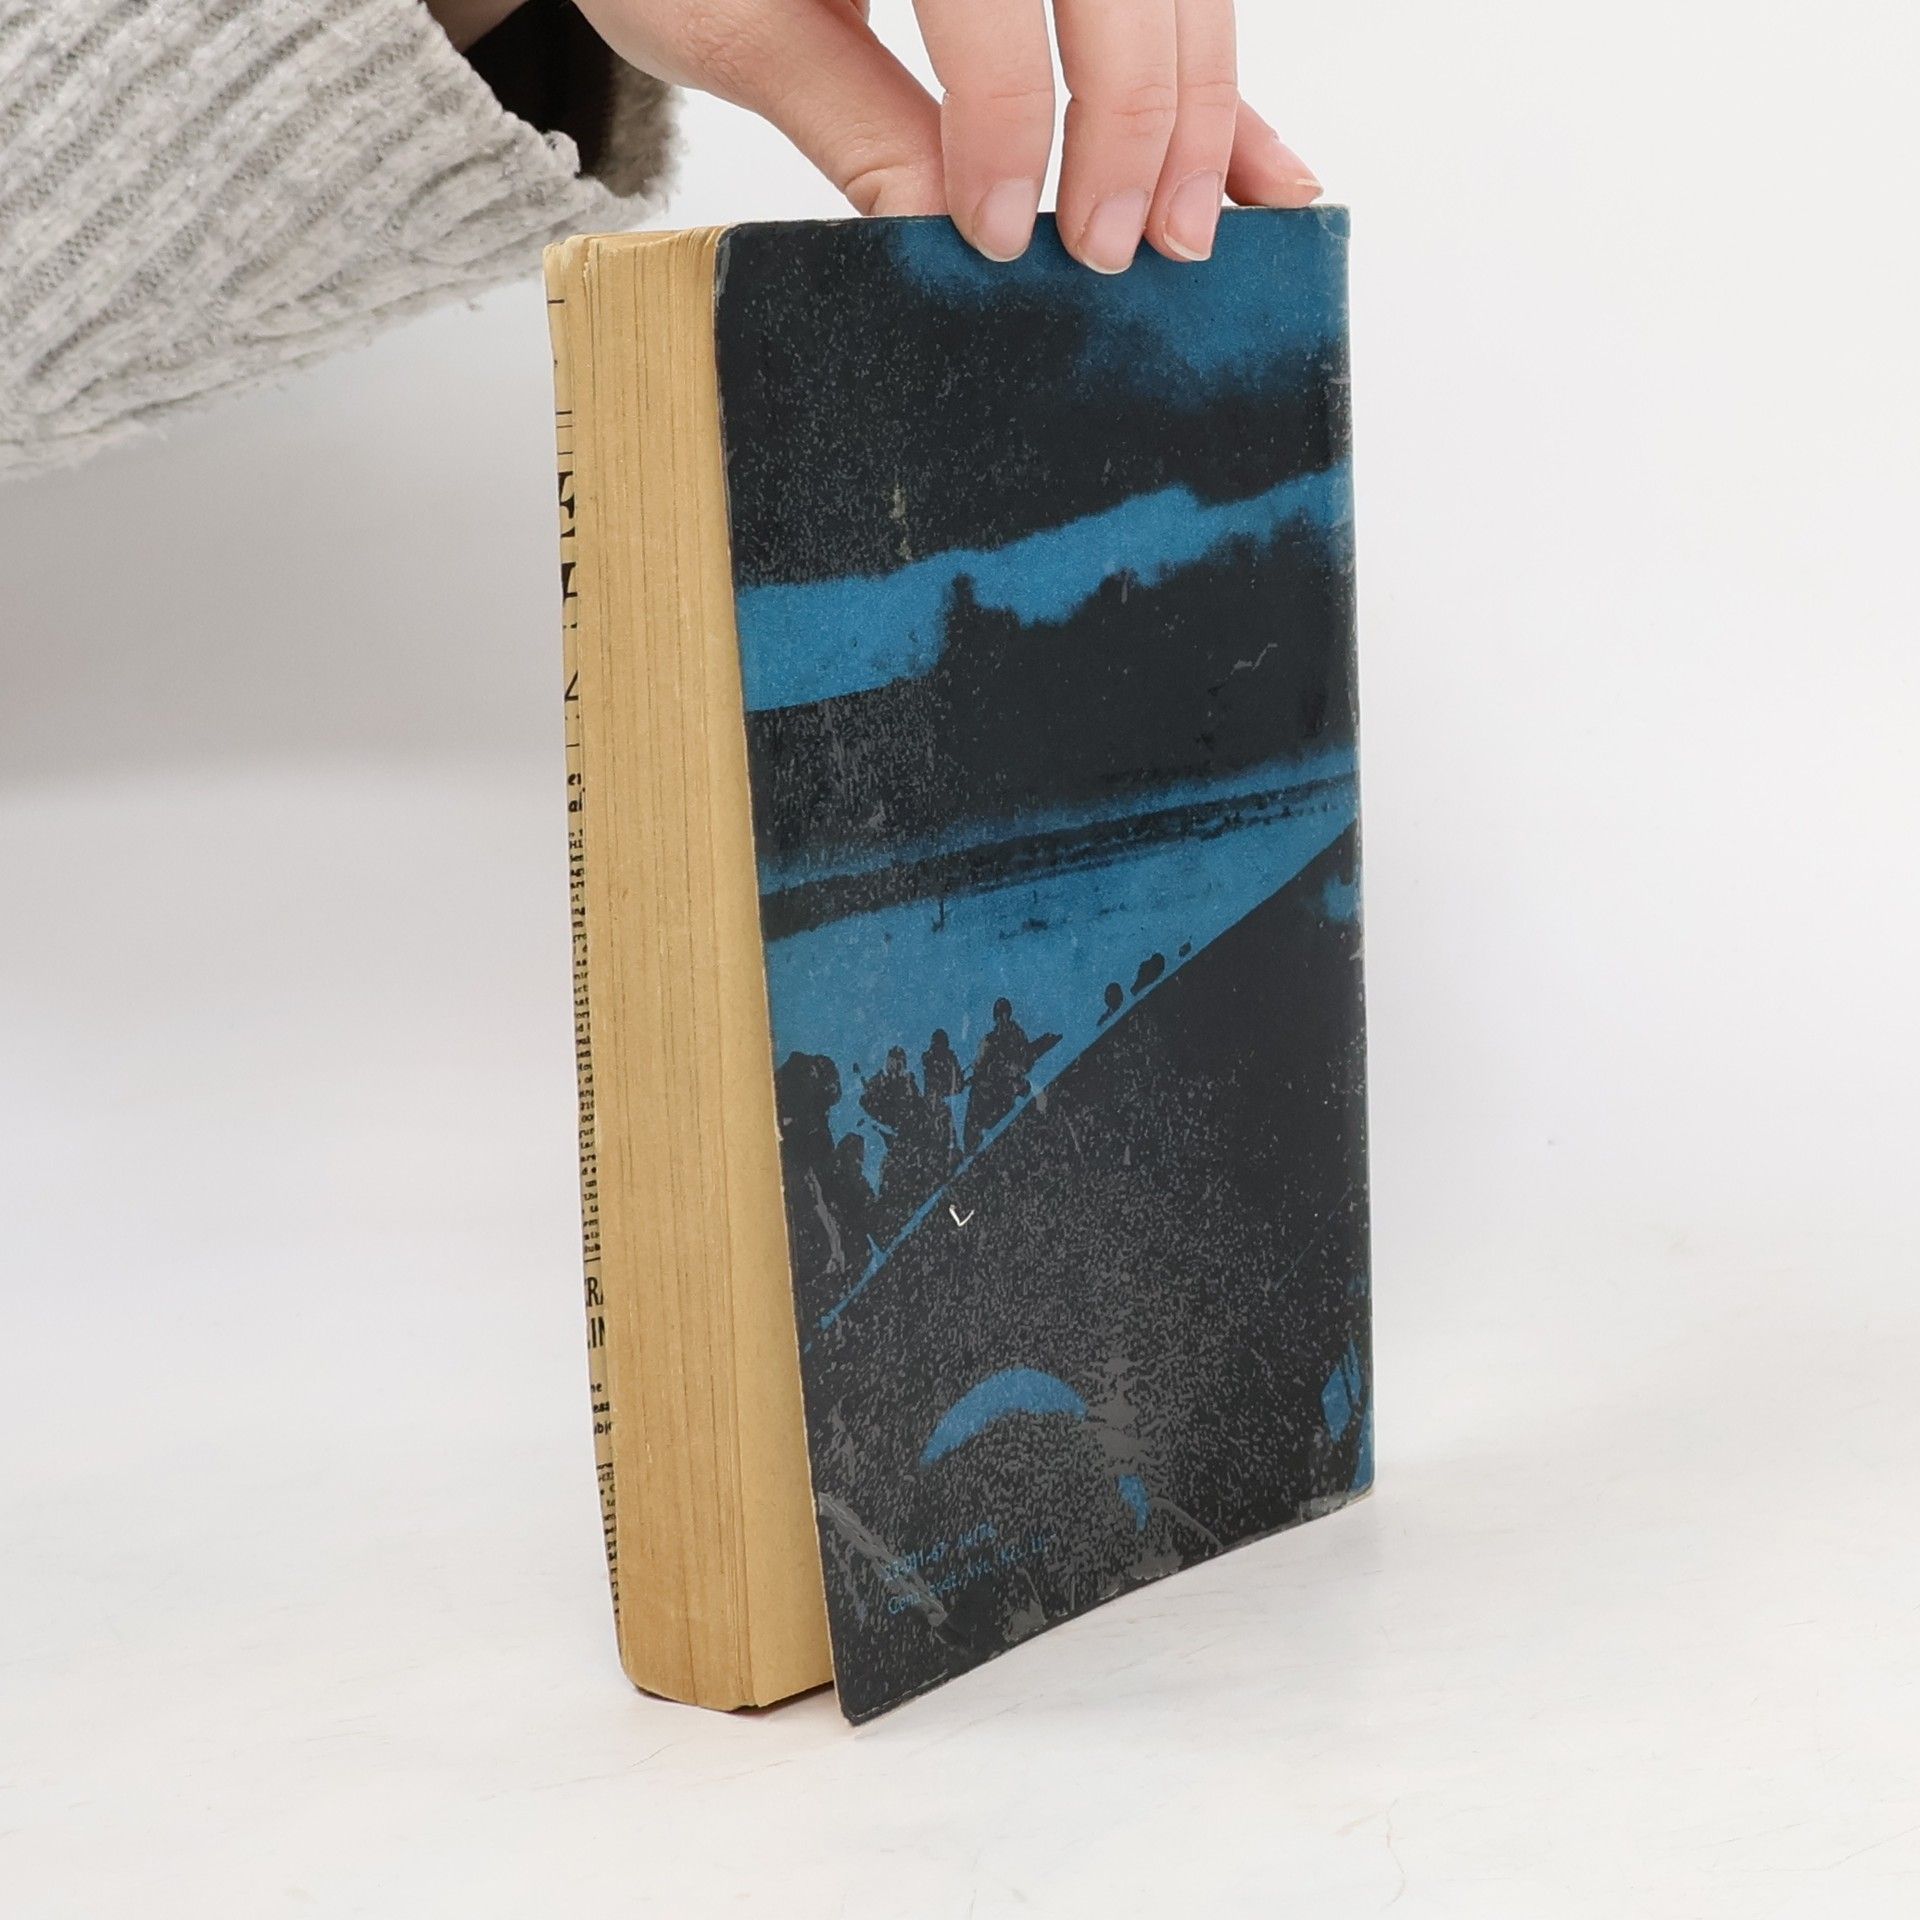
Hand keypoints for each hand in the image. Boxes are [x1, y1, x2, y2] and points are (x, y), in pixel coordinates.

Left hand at [570, 0, 1320, 271]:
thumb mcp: (732, 20)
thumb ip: (852, 119)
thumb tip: (954, 238)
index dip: (1008, 121)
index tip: (1003, 235)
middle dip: (1133, 120)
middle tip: (1117, 249)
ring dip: (1201, 106)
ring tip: (1200, 229)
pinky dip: (1210, 74)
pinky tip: (1260, 163)